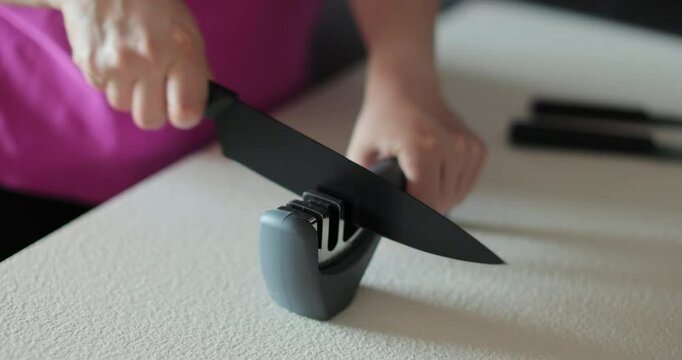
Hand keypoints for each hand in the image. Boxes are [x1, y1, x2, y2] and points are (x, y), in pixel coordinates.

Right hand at [57, 0, 209, 128]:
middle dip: (154, 108)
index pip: (185, 112)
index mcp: (180, 51)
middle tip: (156, 88)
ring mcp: (114, 64)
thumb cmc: (153, 3)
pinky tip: (115, 55)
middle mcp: (147, 60)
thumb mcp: (188, 30)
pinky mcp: (88, 63)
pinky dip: (110, 79)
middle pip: (150, 120)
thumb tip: (199, 102)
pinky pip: (102, 89)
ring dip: (129, 92)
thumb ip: (196, 69)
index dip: (184, 114)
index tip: (183, 106)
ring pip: (124, 106)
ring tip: (133, 64)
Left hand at [347, 70, 486, 212]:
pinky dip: (450, 187)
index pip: (427, 206)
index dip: (411, 217)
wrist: (406, 87)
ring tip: (418, 176)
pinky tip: (435, 172)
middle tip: (404, 187)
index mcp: (423, 148)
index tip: (402, 216)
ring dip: (438, 197)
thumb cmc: (385, 116)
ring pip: (456, 198)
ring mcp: (467, 148)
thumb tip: (363, 211)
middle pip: (442, 205)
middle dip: (422, 206)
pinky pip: (466, 186)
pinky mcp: (477, 149)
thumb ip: (363, 185)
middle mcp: (451, 146)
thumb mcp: (361, 152)